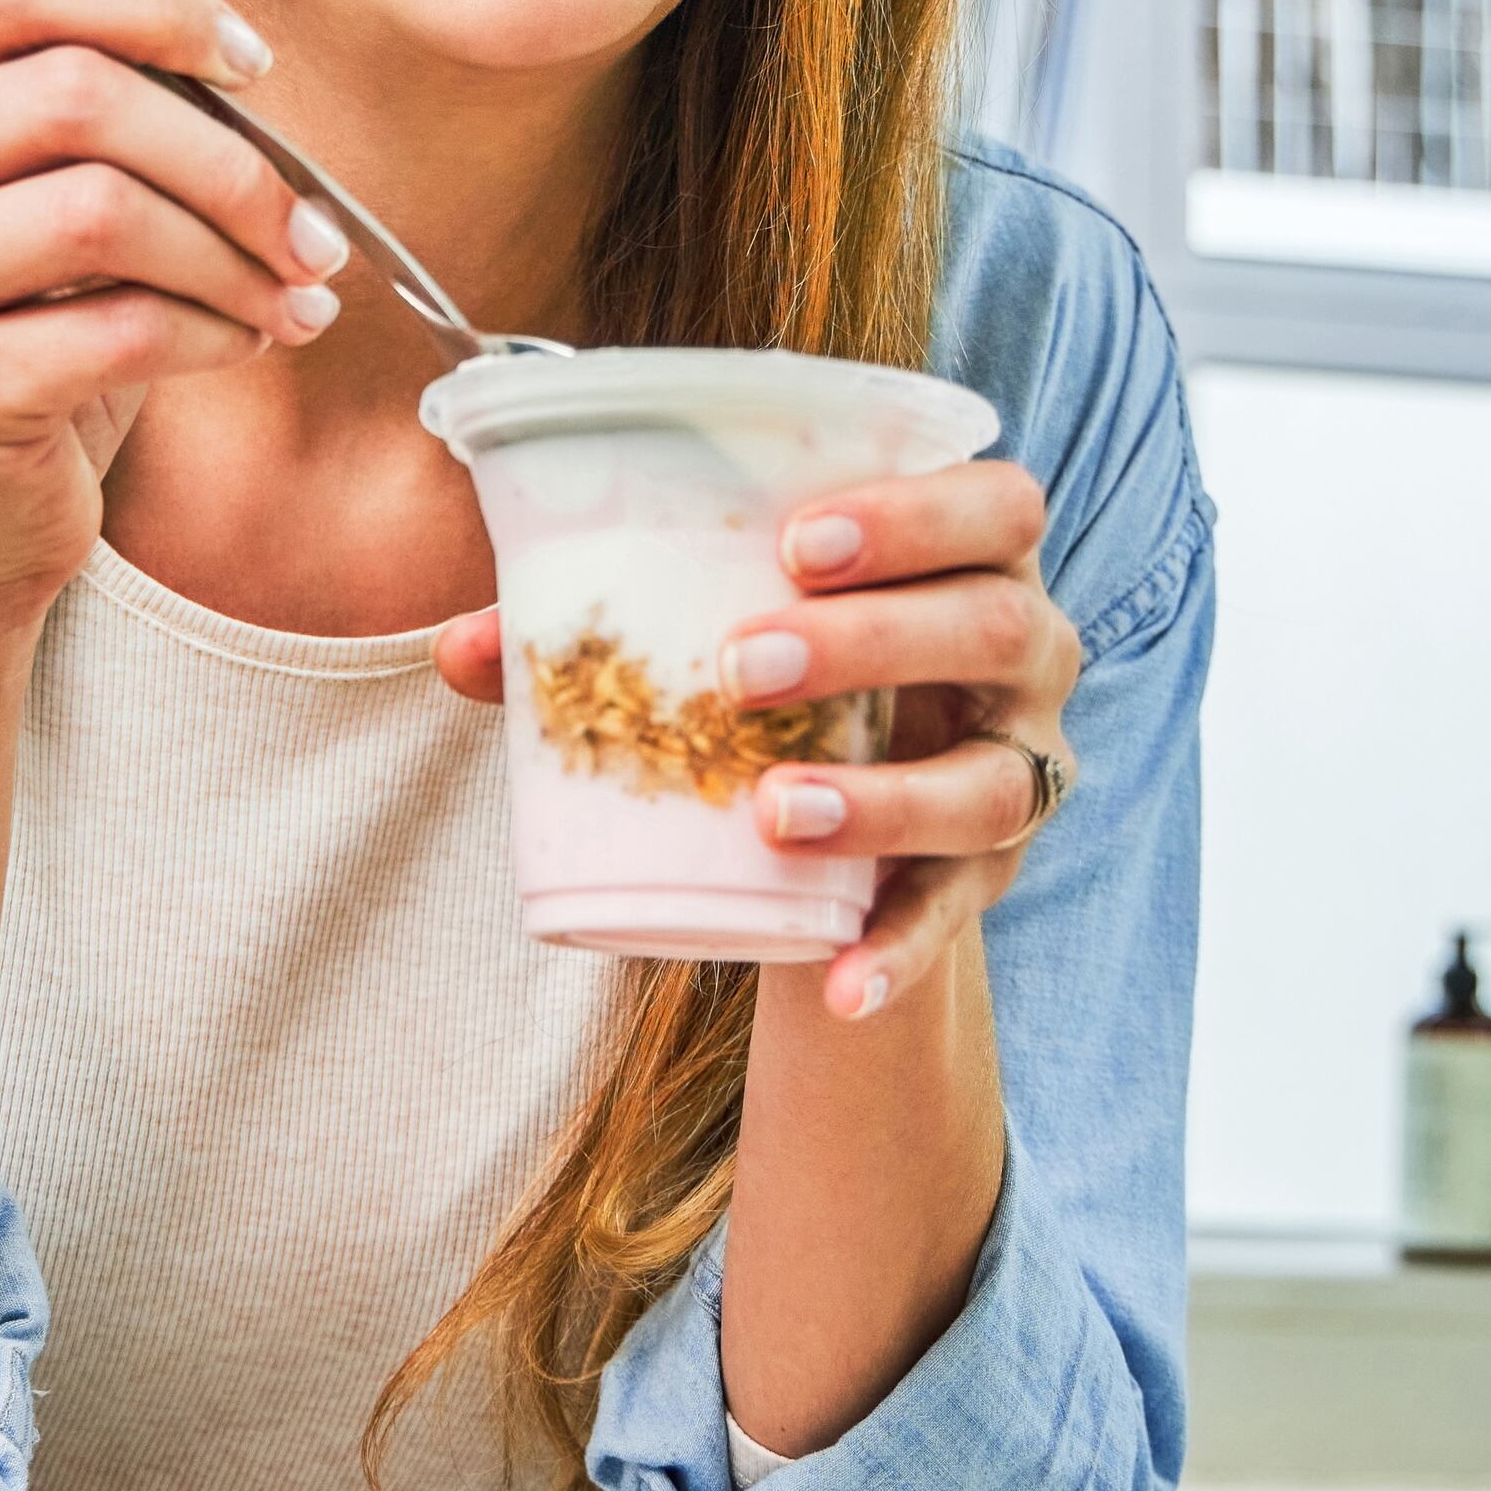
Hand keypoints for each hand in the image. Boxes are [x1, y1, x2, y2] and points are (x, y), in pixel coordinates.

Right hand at [0, 0, 352, 615]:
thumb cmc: (18, 341)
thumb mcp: (37, 201)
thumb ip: (107, 116)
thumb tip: (252, 82)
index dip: (153, 3)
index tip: (249, 66)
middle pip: (80, 94)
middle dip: (229, 162)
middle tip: (309, 229)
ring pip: (105, 210)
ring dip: (233, 256)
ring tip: (285, 295)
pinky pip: (122, 328)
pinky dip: (212, 333)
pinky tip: (237, 344)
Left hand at [432, 455, 1077, 1019]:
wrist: (847, 803)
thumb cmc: (783, 667)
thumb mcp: (717, 626)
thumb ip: (608, 625)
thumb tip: (461, 651)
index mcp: (975, 555)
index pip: (998, 505)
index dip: (915, 515)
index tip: (795, 540)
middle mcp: (1029, 654)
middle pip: (995, 628)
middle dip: (871, 641)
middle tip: (739, 667)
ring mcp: (1021, 767)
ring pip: (992, 784)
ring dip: (885, 798)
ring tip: (772, 812)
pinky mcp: (992, 874)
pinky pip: (958, 918)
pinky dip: (900, 952)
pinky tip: (840, 985)